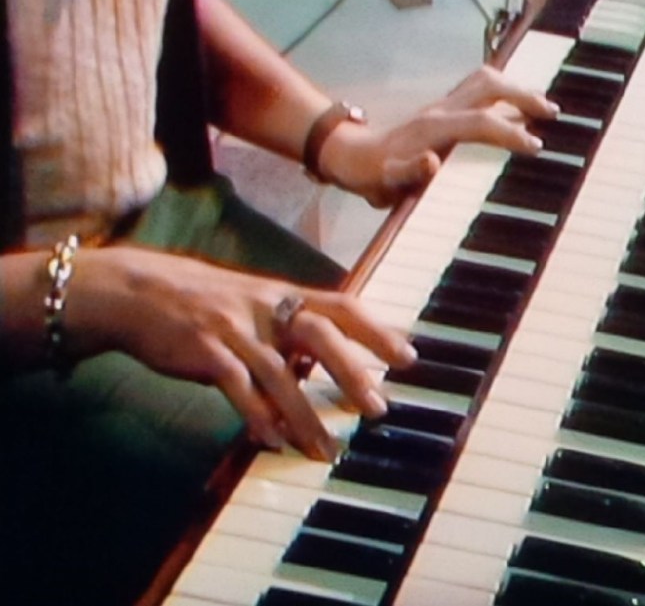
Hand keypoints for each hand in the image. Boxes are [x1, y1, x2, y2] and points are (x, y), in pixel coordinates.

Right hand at [66, 246, 414, 459]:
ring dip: (305, 414)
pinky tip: (271, 442)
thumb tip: (332, 367)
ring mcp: (235, 328)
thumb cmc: (208, 303)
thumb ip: (293, 334)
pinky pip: (236, 387)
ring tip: (325, 450)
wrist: (140, 291)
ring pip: (279, 373)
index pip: (343, 307)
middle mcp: (267, 307)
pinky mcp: (204, 350)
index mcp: (285, 295)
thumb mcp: (257, 307)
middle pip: (320, 334)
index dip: (378, 330)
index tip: (409, 357)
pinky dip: (255, 416)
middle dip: (352, 372)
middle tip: (377, 408)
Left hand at [318, 66, 558, 206]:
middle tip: (552, 113)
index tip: (536, 146)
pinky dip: (503, 92)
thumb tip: (431, 161)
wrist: (352, 157)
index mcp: (432, 128)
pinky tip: (518, 106)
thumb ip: (409, 173)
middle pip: (489, 87)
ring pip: (484, 81)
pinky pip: (478, 89)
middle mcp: (440, 110)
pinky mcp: (443, 108)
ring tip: (543, 105)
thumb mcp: (385, 181)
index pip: (481, 122)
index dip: (510, 133)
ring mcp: (442, 105)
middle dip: (523, 96)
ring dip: (516, 88)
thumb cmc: (372, 174)